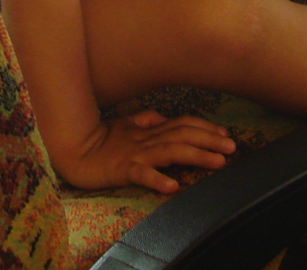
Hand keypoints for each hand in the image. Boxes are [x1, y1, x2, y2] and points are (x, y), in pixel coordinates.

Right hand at [59, 111, 236, 192]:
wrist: (74, 149)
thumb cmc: (102, 138)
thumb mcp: (128, 124)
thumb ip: (148, 120)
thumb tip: (167, 118)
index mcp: (149, 128)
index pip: (183, 124)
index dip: (205, 128)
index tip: (225, 135)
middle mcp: (146, 139)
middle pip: (183, 136)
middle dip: (210, 140)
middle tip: (232, 147)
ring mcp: (135, 154)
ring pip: (171, 152)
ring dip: (196, 156)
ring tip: (217, 163)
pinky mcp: (123, 170)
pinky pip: (142, 175)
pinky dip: (158, 180)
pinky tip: (173, 187)